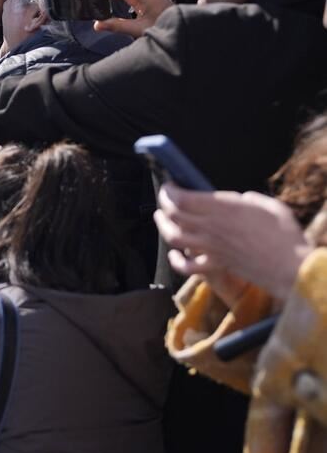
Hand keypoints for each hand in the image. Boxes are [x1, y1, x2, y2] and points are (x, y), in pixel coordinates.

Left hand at [154, 183, 310, 301]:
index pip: (181, 198)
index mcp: (222, 208)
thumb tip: (239, 199)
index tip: (170, 185)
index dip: (169, 191)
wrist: (291, 266)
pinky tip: (175, 255)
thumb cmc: (284, 234)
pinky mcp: (215, 265)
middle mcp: (210, 227)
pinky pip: (187, 266)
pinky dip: (176, 261)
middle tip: (164, 200)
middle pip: (173, 216)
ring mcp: (210, 248)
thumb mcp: (267, 205)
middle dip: (163, 205)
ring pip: (174, 238)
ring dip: (163, 227)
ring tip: (161, 219)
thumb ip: (247, 199)